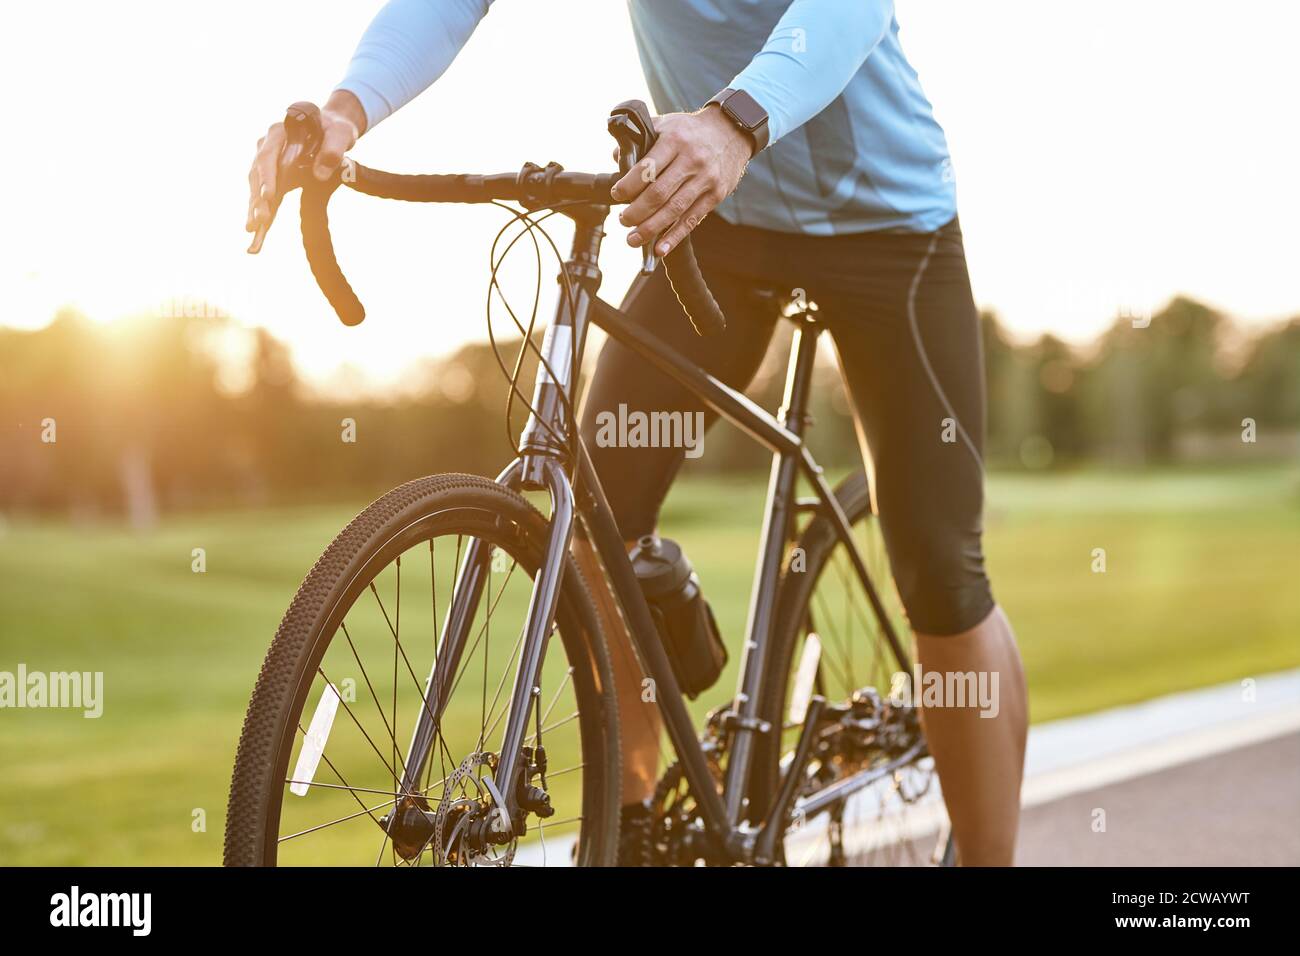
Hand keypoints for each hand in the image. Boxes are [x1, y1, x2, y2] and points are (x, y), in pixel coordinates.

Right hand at [245, 91, 366, 249]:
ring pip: (256, 186)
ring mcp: (266, 161)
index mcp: (280, 132)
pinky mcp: (271, 174)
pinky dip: (261, 211)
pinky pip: (263, 194)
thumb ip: (332, 151)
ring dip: (255, 209)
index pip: (268, 156)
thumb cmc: (336, 130)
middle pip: (258, 174)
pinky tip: (258, 231)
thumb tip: (320, 174)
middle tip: (259, 222)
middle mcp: (267, 145)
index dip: (267, 177)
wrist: (331, 130)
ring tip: (253, 231)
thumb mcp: (341, 135)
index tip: (269, 197)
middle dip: (258, 199)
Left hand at [610, 105, 751, 256]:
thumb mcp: (667, 124)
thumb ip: (641, 139)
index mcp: (674, 140)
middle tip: (622, 220)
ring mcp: (705, 179)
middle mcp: (691, 160)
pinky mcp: (715, 195)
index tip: (616, 195)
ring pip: (674, 210)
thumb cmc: (692, 131)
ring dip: (650, 229)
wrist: (732, 131)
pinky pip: (692, 220)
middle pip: (658, 194)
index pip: (646, 168)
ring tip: (633, 239)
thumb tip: (617, 158)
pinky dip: (674, 237)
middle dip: (636, 212)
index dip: (628, 186)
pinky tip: (660, 249)